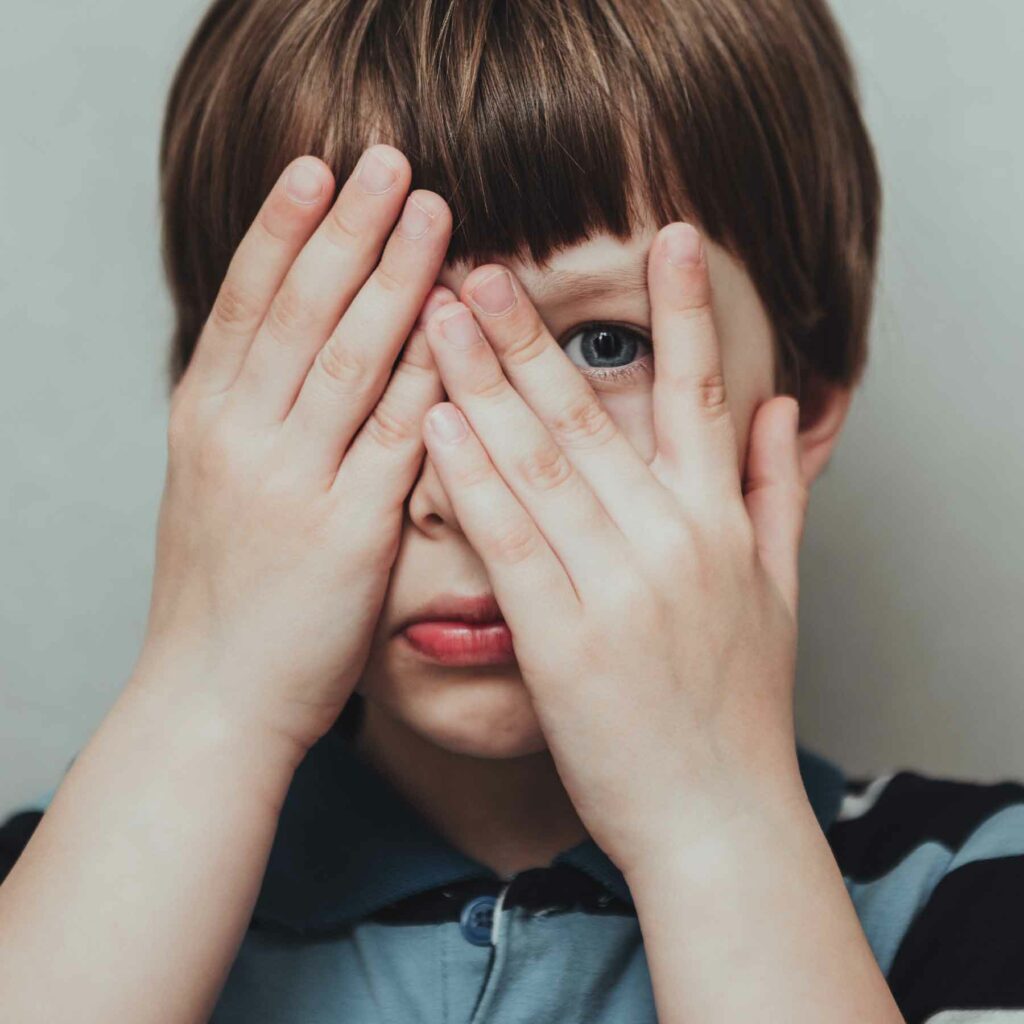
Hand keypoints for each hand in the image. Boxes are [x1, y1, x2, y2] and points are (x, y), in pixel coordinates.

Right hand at [133, 145, 453, 756]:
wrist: (212, 699)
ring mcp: (291, 484)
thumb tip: (298, 353)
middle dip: (347, 231)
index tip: (319, 168)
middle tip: (391, 161)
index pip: (248, 303)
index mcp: (205, 421)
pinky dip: (428, 376)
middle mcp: (239, 439)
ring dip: (394, 280)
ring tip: (433, 214)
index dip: (284, 230)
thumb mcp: (214, 489)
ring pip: (348, 359)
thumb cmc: (222, 597)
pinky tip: (458, 327)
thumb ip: (253, 419)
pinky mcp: (345, 534)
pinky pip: (396, 436)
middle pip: (300, 312)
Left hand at [419, 222, 807, 876]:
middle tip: (483, 265)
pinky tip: (435, 420)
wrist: (718, 820)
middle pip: (592, 416)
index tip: (669, 236)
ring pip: (541, 463)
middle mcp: (672, 541)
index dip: (684, 312)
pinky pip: (510, 540)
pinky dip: (472, 476)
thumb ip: (777, 494)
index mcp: (719, 524)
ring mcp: (617, 588)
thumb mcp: (781, 595)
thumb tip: (786, 408)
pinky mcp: (563, 640)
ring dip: (485, 383)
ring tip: (442, 314)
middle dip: (532, 335)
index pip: (702, 395)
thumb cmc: (740, 709)